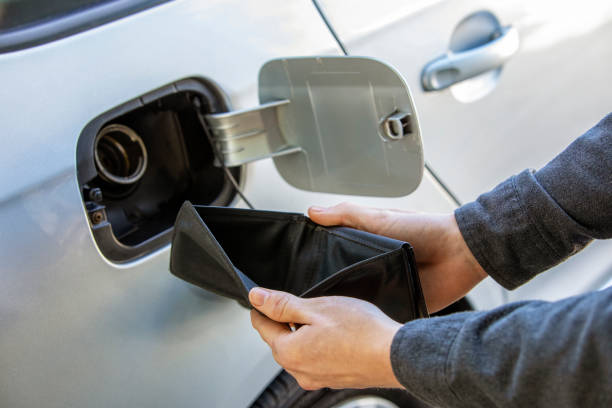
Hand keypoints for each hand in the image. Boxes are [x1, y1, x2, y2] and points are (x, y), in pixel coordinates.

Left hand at [249, 287, 402, 389]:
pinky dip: (318, 346)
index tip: (264, 297)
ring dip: (302, 333)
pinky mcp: (333, 380)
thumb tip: (256, 298)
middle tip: (300, 303)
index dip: (262, 308)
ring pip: (298, 350)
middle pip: (279, 340)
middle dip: (284, 321)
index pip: (262, 326)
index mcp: (288, 352)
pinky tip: (336, 334)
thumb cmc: (360, 331)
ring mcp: (316, 378)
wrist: (395, 356)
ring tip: (323, 317)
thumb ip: (282, 305)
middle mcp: (298, 371)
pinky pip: (315, 360)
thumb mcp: (317, 307)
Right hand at [308, 203, 486, 312]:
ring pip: (358, 300)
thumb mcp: (378, 216)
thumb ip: (346, 214)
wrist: (458, 252)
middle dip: (330, 286)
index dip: (318, 260)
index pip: (335, 255)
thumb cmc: (423, 229)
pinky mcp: (399, 306)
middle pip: (343, 280)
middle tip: (307, 295)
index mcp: (367, 246)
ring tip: (326, 312)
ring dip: (349, 304)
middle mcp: (373, 268)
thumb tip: (313, 211)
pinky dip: (371, 317)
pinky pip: (380, 315)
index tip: (297, 267)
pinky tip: (356, 321)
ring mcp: (385, 288)